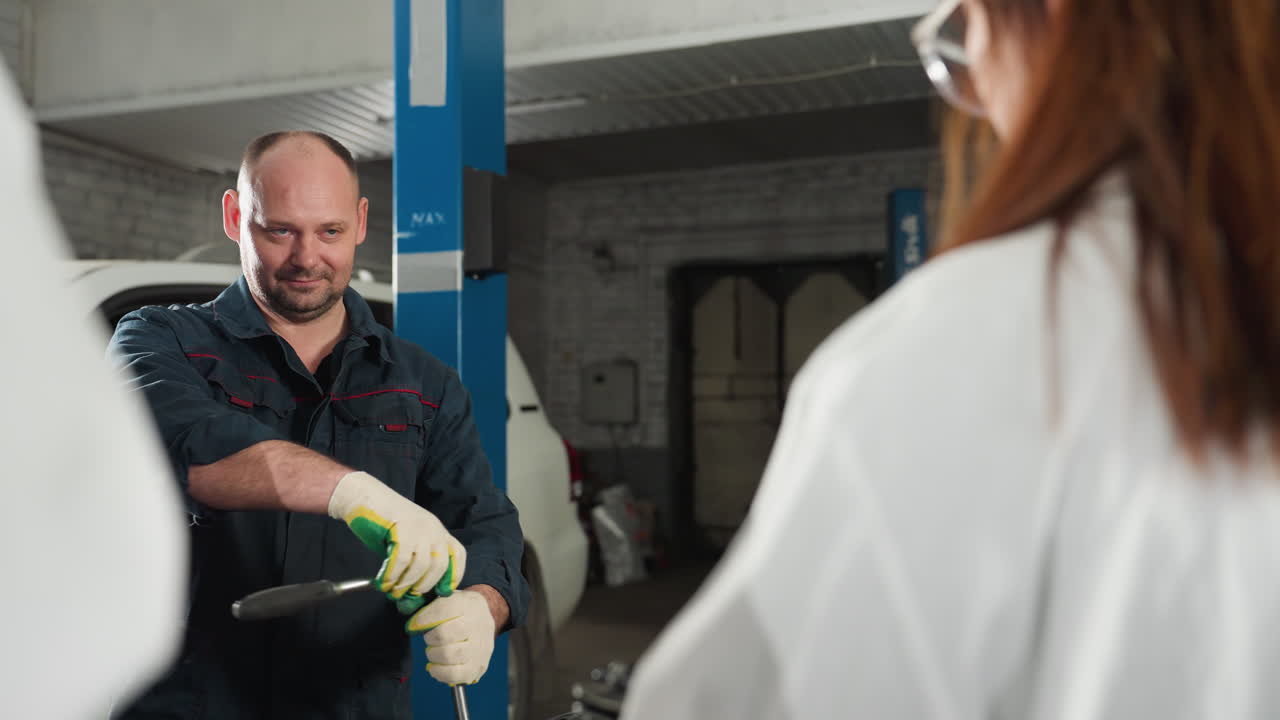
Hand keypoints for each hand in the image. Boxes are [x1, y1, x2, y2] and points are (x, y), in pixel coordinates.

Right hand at [327, 471, 466, 602]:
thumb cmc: (383, 523)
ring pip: (421, 565)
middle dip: (425, 585)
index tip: (443, 592)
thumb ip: (414, 562)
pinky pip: (402, 559)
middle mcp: (433, 528)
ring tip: (392, 591)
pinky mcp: (402, 527)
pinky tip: (383, 581)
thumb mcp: (406, 542)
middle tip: (408, 596)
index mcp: (438, 530)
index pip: (458, 554)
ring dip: (405, 583)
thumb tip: (414, 594)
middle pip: (440, 565)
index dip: (454, 575)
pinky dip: (392, 575)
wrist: (363, 496)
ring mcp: (419, 526)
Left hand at [406, 590, 495, 685]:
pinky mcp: (478, 667)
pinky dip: (439, 672)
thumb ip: (429, 605)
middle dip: (430, 638)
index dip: (424, 618)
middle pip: (445, 635)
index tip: (415, 623)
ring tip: (434, 650)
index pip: (444, 610)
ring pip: (449, 656)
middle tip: (429, 637)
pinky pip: (454, 675)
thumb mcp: (448, 598)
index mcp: (469, 605)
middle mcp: (478, 626)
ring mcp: (480, 649)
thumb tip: (411, 622)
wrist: (484, 620)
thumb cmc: (459, 610)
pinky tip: (435, 666)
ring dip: (433, 654)